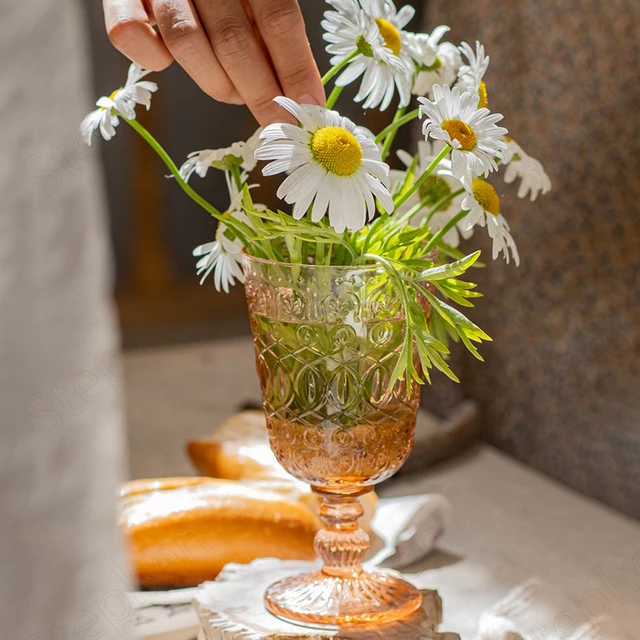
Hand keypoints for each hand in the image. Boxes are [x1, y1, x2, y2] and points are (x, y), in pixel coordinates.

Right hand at [103, 0, 324, 124]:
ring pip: (186, 43)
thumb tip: (302, 94)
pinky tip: (168, 62)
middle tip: (275, 121)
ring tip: (233, 91)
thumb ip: (274, 30)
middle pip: (234, 40)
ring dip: (215, 82)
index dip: (295, 69)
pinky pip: (129, 34)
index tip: (309, 108)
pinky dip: (151, 58)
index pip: (279, 18)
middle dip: (260, 93)